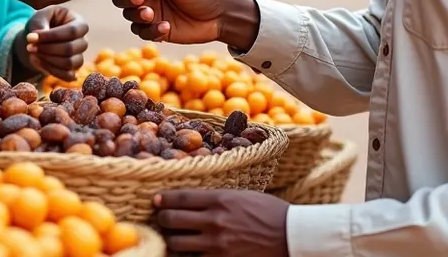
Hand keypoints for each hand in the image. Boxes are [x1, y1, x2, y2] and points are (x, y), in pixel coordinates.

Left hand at [15, 6, 88, 80]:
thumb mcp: (39, 17)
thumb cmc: (42, 22)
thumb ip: (39, 24)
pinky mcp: (72, 70)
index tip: (30, 37)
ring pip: (69, 63)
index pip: (71, 31)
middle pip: (70, 49)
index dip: (51, 36)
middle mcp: (83, 41)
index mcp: (79, 23)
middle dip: (47, 49)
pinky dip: (51, 70)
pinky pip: (67, 76)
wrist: (39, 38)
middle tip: (29, 46)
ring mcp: (79, 56)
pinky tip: (38, 61)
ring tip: (33, 53)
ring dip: (48, 60)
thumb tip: (36, 38)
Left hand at [154, 189, 288, 256]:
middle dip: (163, 220)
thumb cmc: (270, 212)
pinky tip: (187, 254)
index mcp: (219, 199)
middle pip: (173, 220)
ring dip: (172, 241)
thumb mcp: (242, 196)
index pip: (181, 198)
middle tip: (162, 220)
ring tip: (172, 238)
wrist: (291, 236)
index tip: (156, 200)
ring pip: (178, 244)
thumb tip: (195, 201)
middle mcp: (214, 220)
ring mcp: (217, 244)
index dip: (164, 199)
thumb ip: (218, 199)